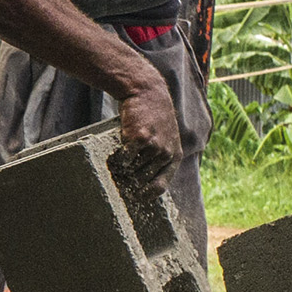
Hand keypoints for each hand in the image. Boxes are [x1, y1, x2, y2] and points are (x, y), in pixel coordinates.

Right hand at [109, 71, 185, 188]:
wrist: (147, 93)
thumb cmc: (152, 117)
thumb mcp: (165, 138)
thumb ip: (160, 157)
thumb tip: (143, 184)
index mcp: (174, 156)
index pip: (160, 186)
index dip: (146, 195)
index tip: (135, 197)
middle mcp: (166, 154)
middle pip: (141, 180)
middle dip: (129, 179)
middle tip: (121, 173)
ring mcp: (153, 147)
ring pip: (130, 170)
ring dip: (121, 168)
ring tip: (119, 158)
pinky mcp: (138, 139)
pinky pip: (122, 160)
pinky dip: (116, 159)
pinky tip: (116, 151)